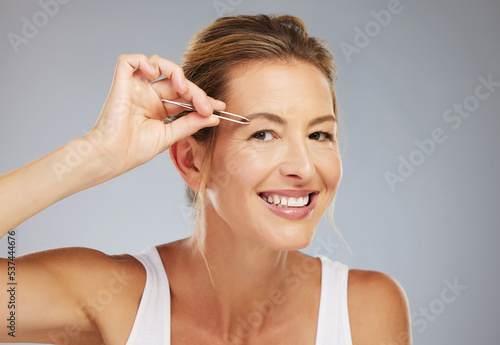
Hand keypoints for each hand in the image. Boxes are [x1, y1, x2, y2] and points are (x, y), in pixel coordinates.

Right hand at [86, 54, 222, 176]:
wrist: (113, 156)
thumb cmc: (135, 150)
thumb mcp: (170, 135)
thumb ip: (191, 123)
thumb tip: (214, 117)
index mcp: (158, 108)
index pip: (184, 95)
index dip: (201, 98)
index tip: (219, 107)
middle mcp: (147, 95)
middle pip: (176, 80)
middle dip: (195, 91)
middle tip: (206, 106)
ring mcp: (135, 88)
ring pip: (157, 64)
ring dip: (176, 72)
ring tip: (183, 88)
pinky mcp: (121, 82)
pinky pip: (130, 60)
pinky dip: (144, 61)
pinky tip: (155, 74)